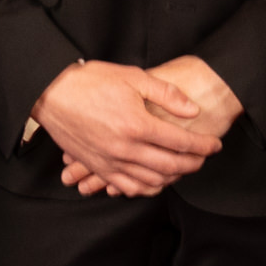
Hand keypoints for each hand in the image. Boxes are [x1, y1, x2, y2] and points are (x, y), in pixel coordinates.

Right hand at [35, 59, 228, 195]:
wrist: (51, 92)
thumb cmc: (90, 81)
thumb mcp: (133, 77)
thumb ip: (166, 94)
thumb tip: (192, 110)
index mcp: (137, 124)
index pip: (181, 142)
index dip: (203, 145)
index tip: (214, 145)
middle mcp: (125, 148)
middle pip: (171, 166)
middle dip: (194, 164)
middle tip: (204, 158)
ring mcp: (110, 162)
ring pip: (152, 180)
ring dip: (173, 177)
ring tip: (184, 168)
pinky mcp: (98, 167)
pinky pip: (126, 187)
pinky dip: (146, 188)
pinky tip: (155, 182)